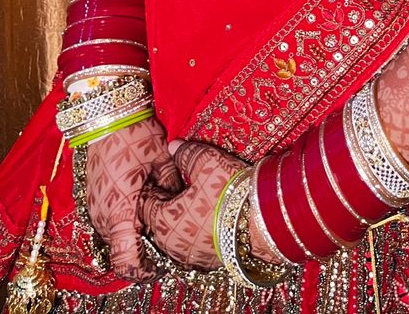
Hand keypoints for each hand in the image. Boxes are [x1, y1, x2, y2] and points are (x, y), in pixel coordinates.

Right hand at [84, 114, 182, 281]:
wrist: (106, 114)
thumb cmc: (134, 133)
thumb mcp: (162, 158)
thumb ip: (173, 185)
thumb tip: (183, 200)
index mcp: (120, 210)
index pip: (125, 259)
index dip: (142, 269)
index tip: (158, 266)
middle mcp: (103, 215)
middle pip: (124, 246)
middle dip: (145, 241)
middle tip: (166, 223)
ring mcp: (95, 207)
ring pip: (117, 232)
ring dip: (134, 227)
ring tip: (154, 204)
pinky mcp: (93, 198)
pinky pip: (111, 218)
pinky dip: (125, 214)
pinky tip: (139, 194)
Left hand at [136, 138, 243, 268]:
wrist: (263, 223)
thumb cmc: (229, 192)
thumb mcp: (206, 162)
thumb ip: (186, 153)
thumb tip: (173, 146)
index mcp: (163, 220)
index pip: (145, 203)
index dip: (154, 185)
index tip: (164, 174)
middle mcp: (171, 244)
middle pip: (161, 219)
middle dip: (169, 202)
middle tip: (182, 183)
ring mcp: (191, 257)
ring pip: (178, 233)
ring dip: (183, 217)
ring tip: (199, 198)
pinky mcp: (210, 262)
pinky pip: (195, 244)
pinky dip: (198, 230)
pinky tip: (211, 215)